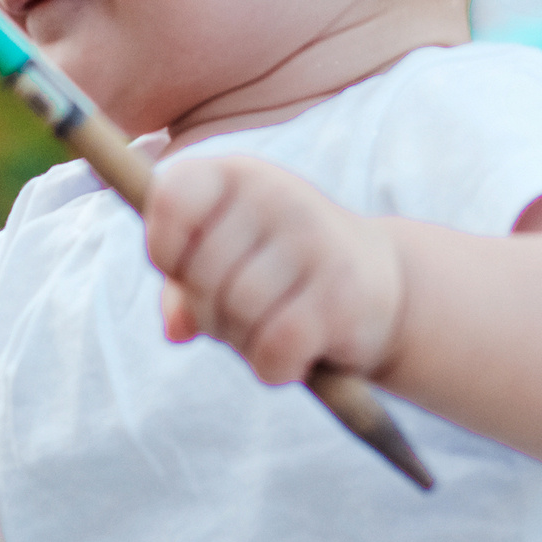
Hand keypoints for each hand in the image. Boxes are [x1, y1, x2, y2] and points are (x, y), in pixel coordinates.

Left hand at [143, 155, 404, 384]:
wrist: (377, 281)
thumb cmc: (279, 271)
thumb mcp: (224, 262)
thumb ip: (182, 285)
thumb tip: (175, 328)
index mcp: (237, 175)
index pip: (170, 199)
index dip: (164, 250)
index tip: (187, 271)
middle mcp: (276, 192)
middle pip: (200, 274)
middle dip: (209, 313)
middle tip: (240, 316)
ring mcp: (314, 237)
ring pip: (237, 313)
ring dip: (244, 343)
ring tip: (271, 331)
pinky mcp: (342, 289)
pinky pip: (276, 346)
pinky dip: (275, 366)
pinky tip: (294, 356)